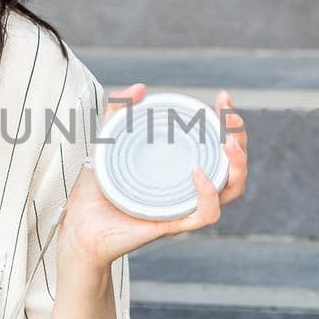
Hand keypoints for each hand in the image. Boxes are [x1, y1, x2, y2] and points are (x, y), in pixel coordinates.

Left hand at [57, 85, 248, 267]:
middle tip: (229, 115)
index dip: (229, 122)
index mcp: (183, 171)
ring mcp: (184, 207)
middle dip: (240, 137)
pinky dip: (208, 193)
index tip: (222, 98)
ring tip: (227, 144)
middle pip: (235, 166)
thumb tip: (139, 88)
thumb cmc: (96, 194)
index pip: (219, 146)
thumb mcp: (106, 144)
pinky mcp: (173, 225)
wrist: (79, 230)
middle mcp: (190, 190)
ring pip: (231, 190)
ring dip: (237, 165)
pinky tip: (197, 173)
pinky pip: (205, 213)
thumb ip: (118, 113)